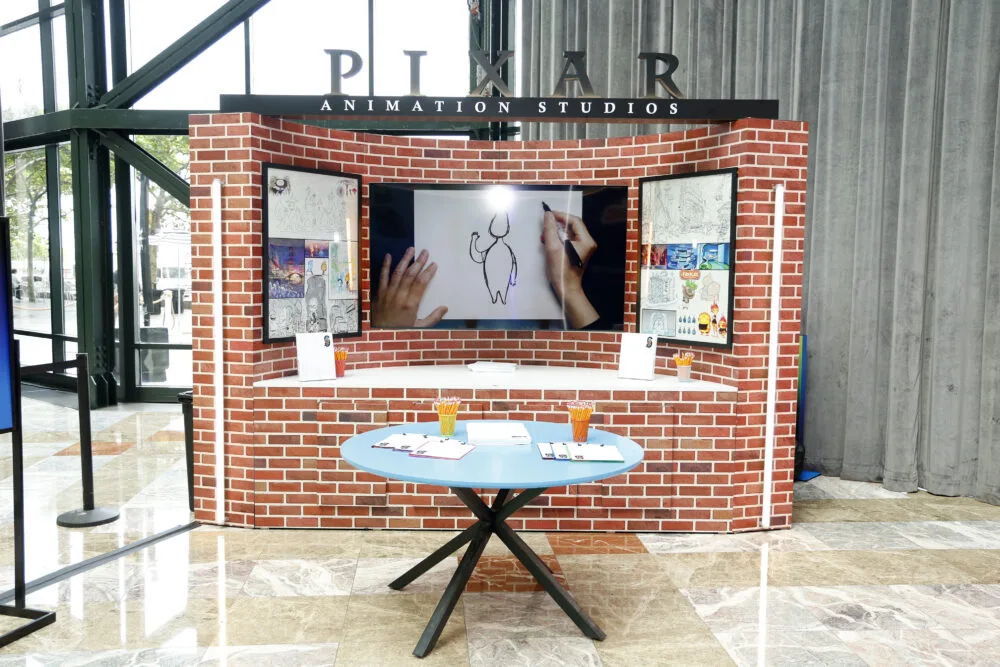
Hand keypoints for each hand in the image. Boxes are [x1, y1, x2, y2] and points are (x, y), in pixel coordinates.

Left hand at [371, 247, 447, 327]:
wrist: (378, 338)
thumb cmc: (400, 332)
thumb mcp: (419, 328)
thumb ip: (433, 318)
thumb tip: (445, 308)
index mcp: (411, 305)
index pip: (421, 283)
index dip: (428, 272)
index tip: (434, 264)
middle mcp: (399, 297)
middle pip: (410, 275)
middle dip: (419, 262)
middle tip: (425, 252)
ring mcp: (388, 294)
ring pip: (397, 273)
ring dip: (405, 260)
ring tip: (411, 249)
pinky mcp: (379, 294)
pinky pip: (382, 277)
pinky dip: (385, 266)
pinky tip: (388, 256)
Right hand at [541, 209, 598, 328]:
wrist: (566, 288)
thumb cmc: (561, 271)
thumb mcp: (553, 248)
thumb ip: (550, 229)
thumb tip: (548, 215)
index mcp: (586, 241)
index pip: (574, 221)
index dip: (561, 216)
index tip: (549, 214)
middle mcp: (588, 242)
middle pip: (573, 225)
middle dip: (558, 224)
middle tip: (546, 225)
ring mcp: (584, 247)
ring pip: (570, 232)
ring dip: (557, 231)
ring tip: (546, 235)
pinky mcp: (579, 251)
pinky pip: (569, 239)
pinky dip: (559, 238)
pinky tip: (550, 241)